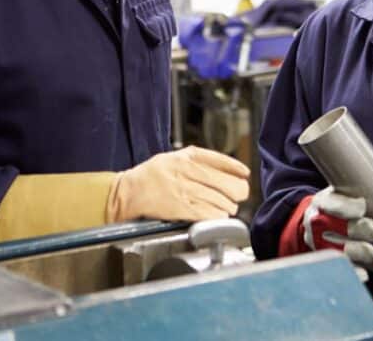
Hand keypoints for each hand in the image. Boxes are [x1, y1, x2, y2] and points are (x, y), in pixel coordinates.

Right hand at [108, 146, 249, 222]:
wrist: (127, 192)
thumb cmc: (151, 175)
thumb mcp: (175, 157)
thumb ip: (200, 161)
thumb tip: (229, 170)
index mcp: (189, 156)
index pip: (223, 161)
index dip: (238, 170)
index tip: (245, 175)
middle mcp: (189, 171)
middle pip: (229, 184)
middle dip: (238, 192)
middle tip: (237, 195)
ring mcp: (186, 190)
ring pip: (222, 202)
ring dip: (227, 207)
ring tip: (223, 207)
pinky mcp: (181, 208)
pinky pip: (210, 214)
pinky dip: (217, 217)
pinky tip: (216, 215)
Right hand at [294, 187, 372, 265]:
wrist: (318, 225)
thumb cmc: (340, 205)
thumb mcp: (347, 190)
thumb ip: (368, 182)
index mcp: (323, 202)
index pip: (330, 203)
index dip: (345, 206)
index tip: (362, 206)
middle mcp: (318, 223)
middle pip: (335, 227)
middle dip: (356, 230)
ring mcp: (320, 244)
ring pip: (337, 250)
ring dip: (356, 252)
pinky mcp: (326, 261)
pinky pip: (338, 268)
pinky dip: (352, 272)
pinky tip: (364, 274)